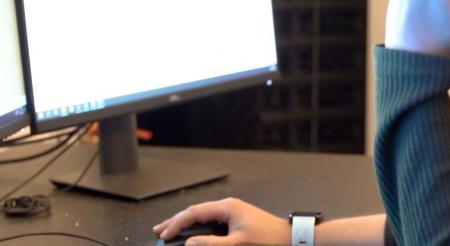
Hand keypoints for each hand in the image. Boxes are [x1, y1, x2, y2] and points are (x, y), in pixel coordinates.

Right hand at [153, 197, 289, 244]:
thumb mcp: (236, 244)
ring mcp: (232, 213)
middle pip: (195, 212)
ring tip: (170, 231)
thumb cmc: (268, 239)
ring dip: (186, 224)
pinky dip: (198, 228)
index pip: (194, 212)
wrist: (290, 239)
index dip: (176, 223)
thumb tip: (189, 243)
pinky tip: (192, 234)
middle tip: (159, 230)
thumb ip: (210, 243)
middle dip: (176, 221)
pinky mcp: (236, 221)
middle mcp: (228, 207)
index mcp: (227, 207)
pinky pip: (211, 222)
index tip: (164, 234)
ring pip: (202, 217)